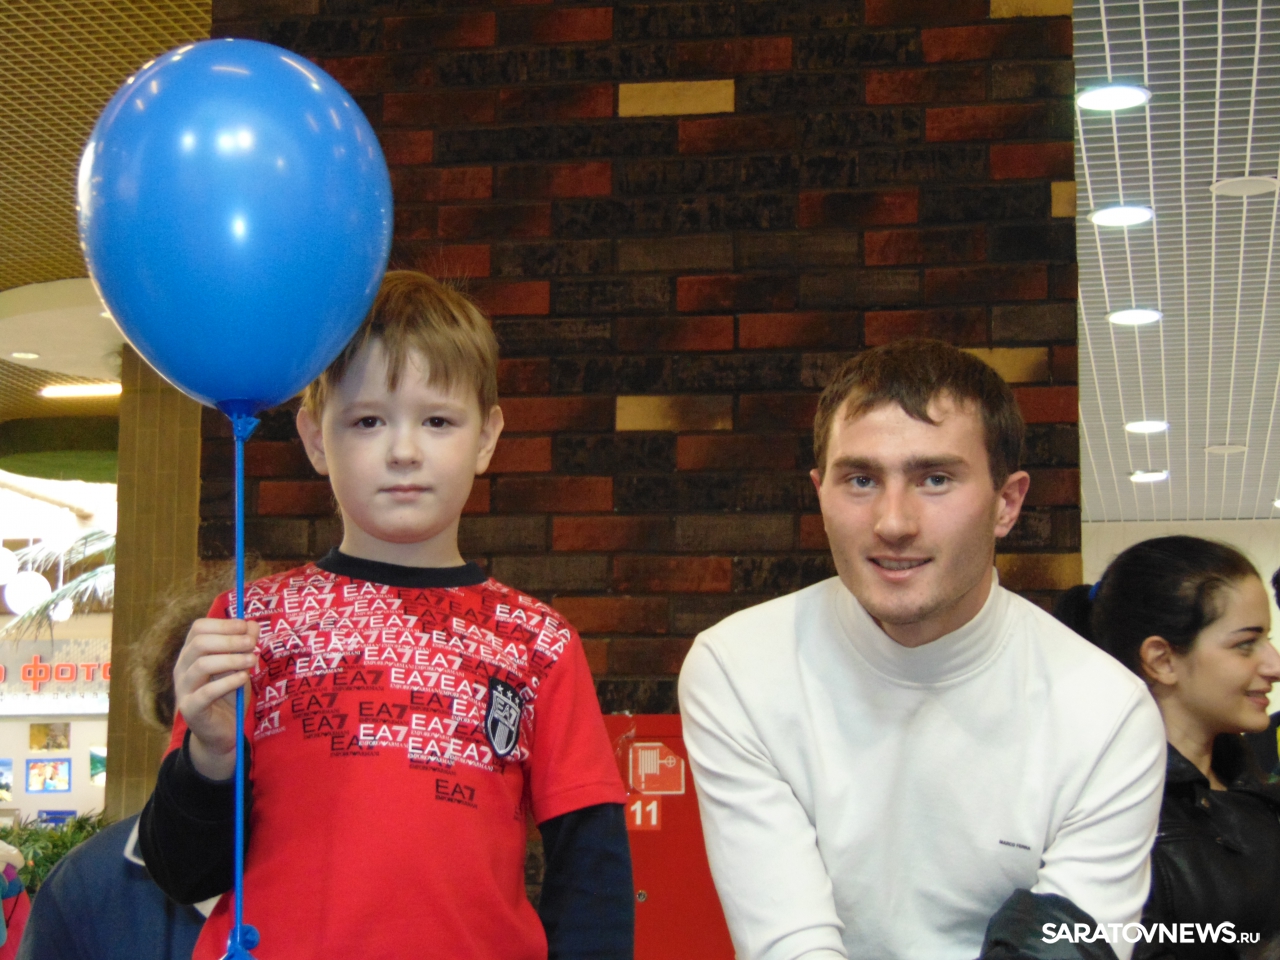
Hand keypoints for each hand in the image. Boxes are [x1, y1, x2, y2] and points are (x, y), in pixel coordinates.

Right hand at [173, 618, 258, 780]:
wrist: (223, 731)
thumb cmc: (230, 694)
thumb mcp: (241, 665)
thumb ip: (245, 645)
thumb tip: (253, 624)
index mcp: (192, 653)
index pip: (198, 628)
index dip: (223, 624)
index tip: (245, 627)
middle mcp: (182, 667)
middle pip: (199, 643)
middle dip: (229, 640)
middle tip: (252, 644)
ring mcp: (183, 688)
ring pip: (202, 665)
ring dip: (232, 659)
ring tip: (252, 662)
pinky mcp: (190, 708)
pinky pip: (206, 692)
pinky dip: (228, 682)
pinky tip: (243, 679)